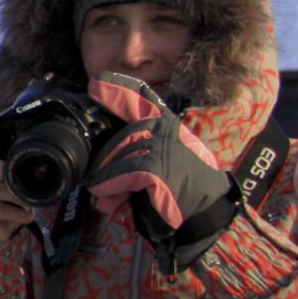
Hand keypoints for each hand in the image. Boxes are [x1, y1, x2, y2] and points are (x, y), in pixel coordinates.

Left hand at [84, 74, 236, 272]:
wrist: (201, 216)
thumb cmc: (175, 192)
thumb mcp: (150, 168)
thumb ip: (127, 160)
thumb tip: (96, 174)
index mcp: (167, 125)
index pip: (142, 98)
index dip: (118, 88)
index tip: (96, 83)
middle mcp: (167, 130)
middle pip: (121, 135)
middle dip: (107, 161)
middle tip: (104, 183)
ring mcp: (163, 146)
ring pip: (119, 155)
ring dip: (108, 178)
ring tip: (108, 194)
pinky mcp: (157, 167)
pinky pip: (122, 173)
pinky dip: (112, 186)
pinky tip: (109, 200)